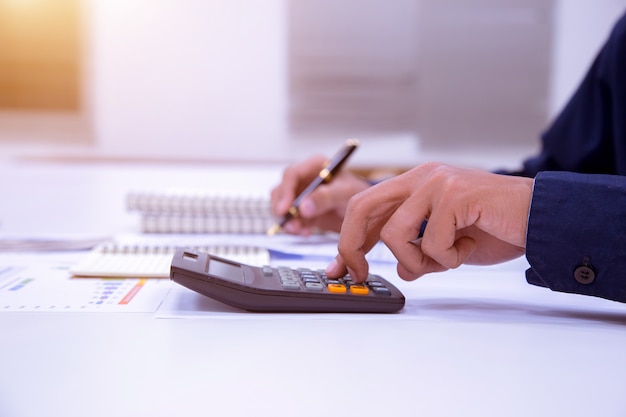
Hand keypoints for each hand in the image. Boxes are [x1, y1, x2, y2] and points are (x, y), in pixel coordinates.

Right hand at [270, 154, 370, 234]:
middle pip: (281, 190)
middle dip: (282, 209)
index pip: (292, 175)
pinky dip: (294, 227)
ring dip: (287, 220)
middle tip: (291, 226)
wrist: (364, 210)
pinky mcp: (301, 210)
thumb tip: (303, 208)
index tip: (284, 210)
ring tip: (300, 231)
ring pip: (281, 206)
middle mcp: (304, 178)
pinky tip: (305, 233)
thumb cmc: (358, 194)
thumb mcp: (345, 193)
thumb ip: (326, 197)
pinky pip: (289, 219)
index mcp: (314, 165)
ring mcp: (301, 194)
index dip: (285, 192)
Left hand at [325, 162, 532, 281]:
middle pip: (362, 208)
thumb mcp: (448, 246)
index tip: (341, 269)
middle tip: (360, 274)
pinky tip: (468, 246)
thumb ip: (421, 253)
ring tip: (447, 258)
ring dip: (418, 260)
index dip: (347, 240)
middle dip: (352, 246)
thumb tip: (399, 269)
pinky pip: (432, 242)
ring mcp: (436, 182)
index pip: (364, 207)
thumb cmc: (496, 228)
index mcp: (414, 185)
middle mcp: (421, 177)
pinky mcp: (454, 194)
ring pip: (396, 232)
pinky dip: (449, 258)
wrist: (539, 218)